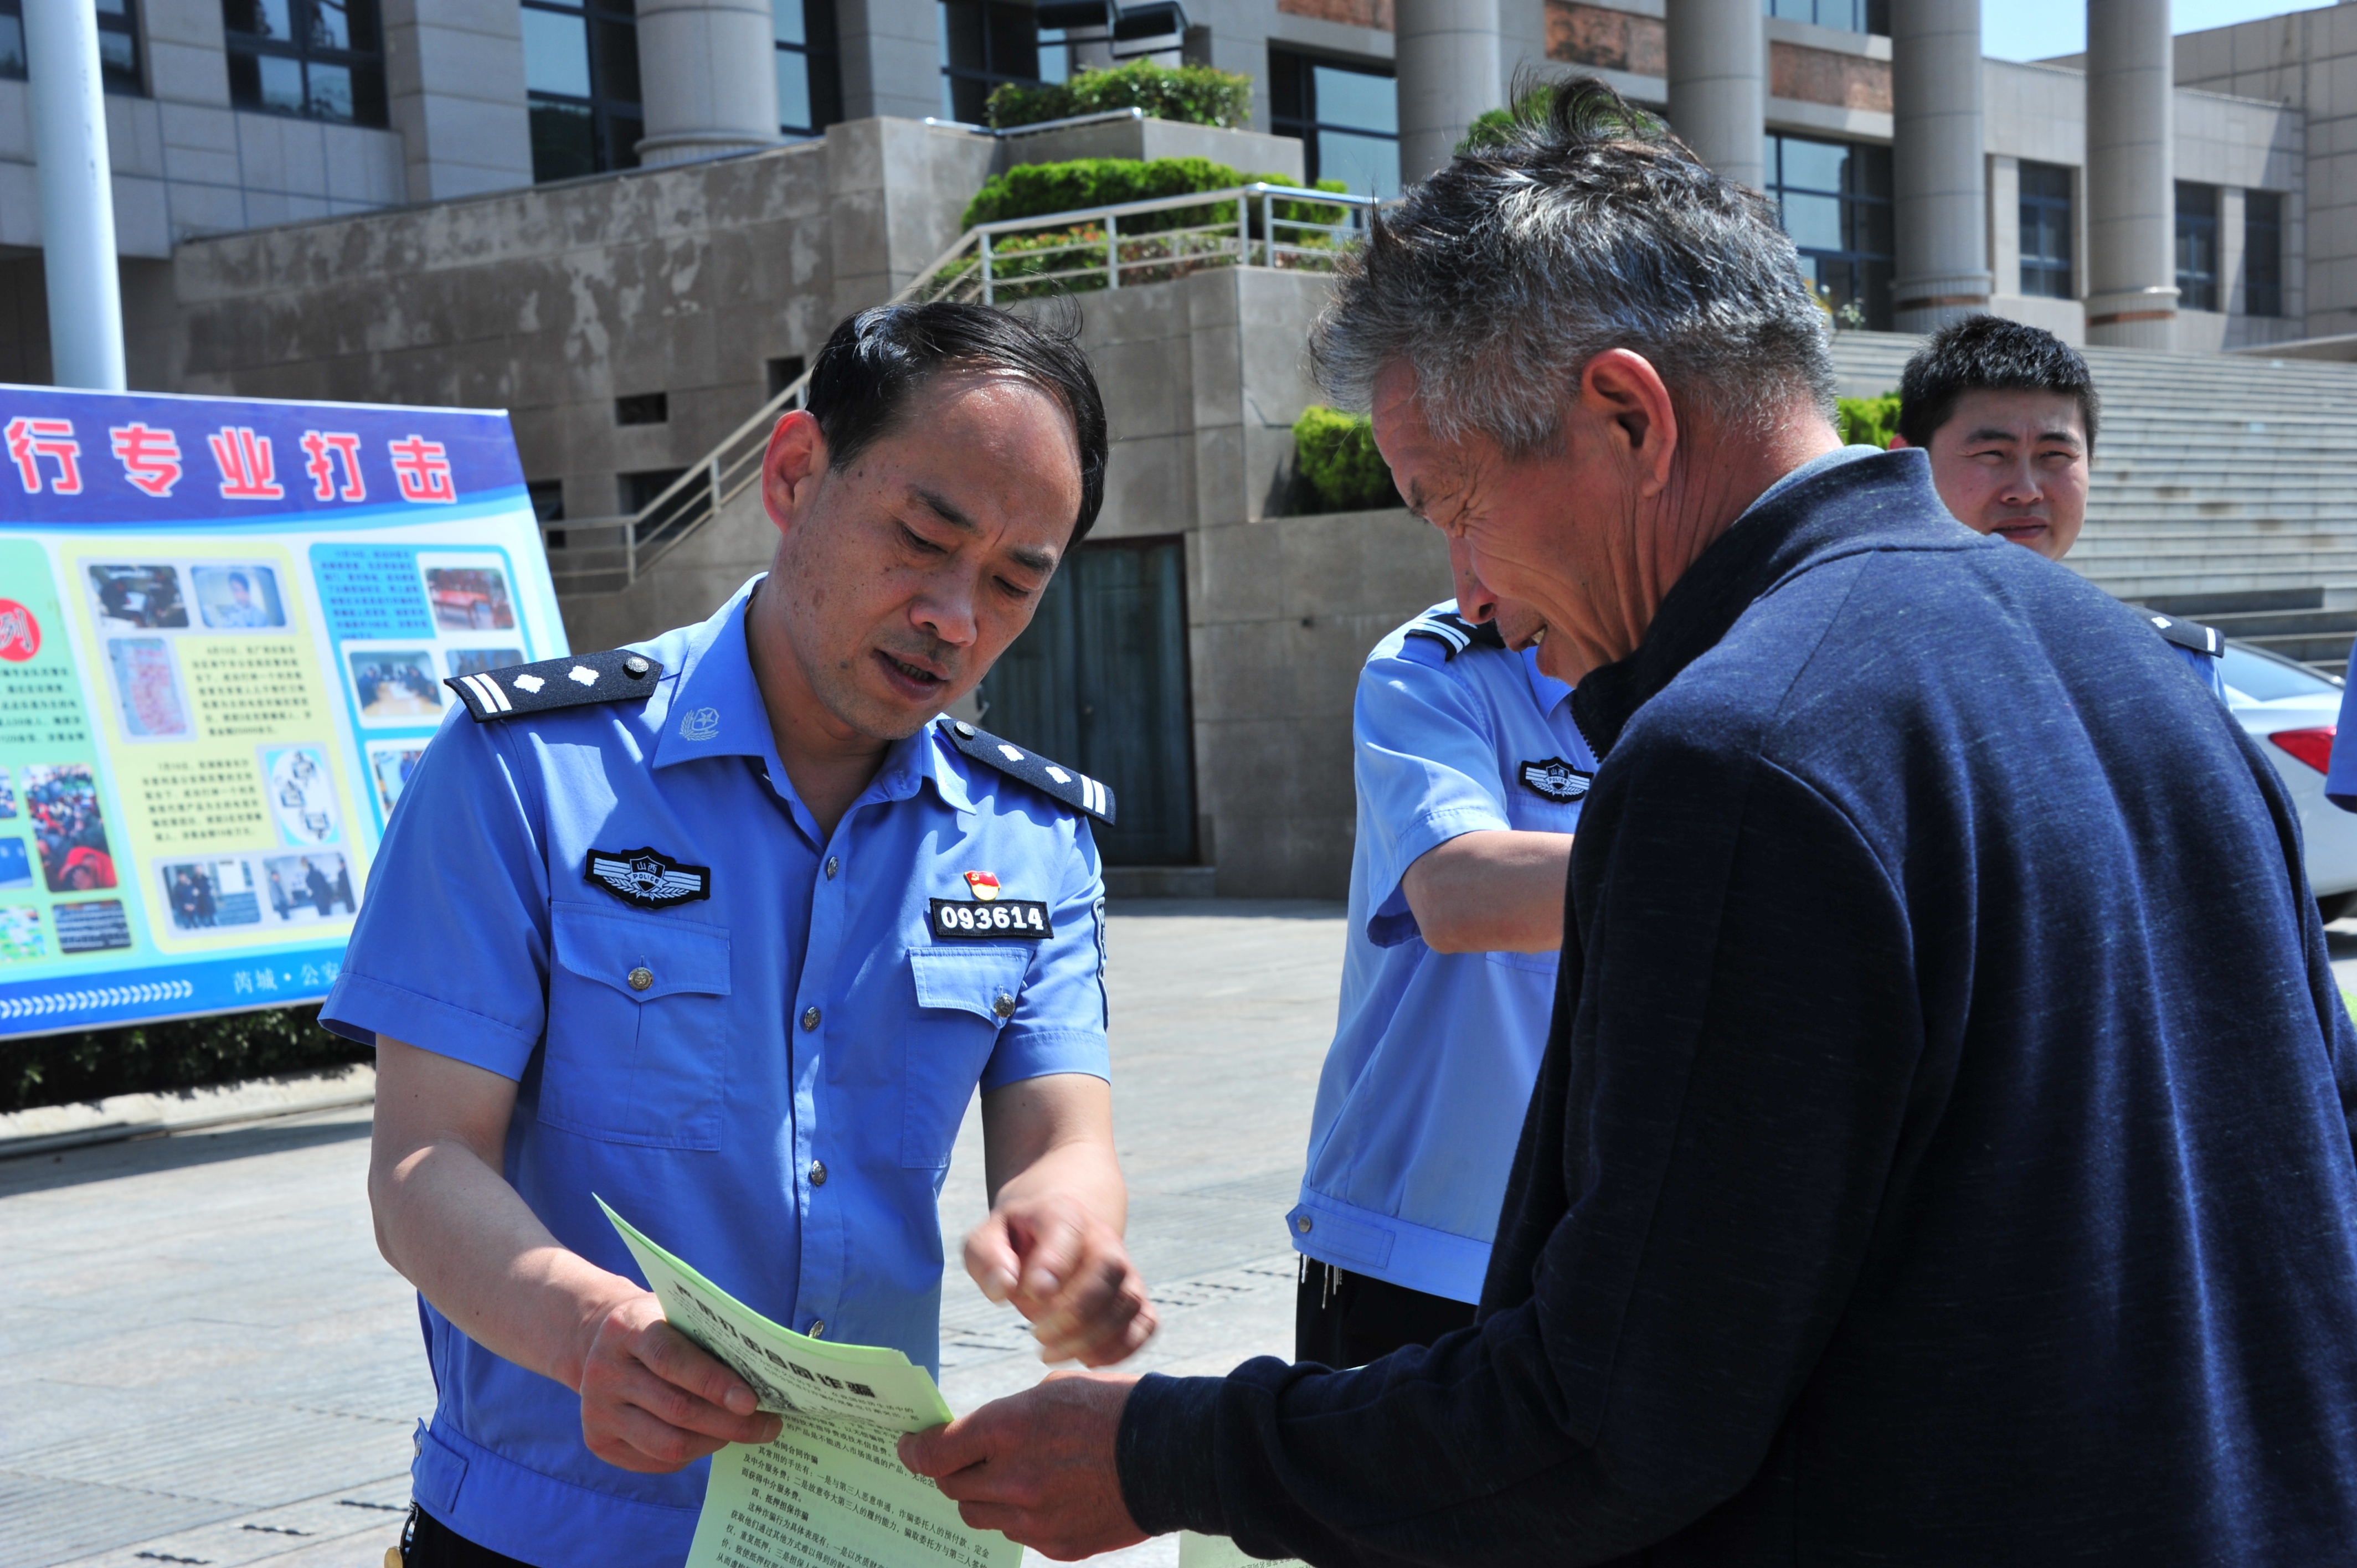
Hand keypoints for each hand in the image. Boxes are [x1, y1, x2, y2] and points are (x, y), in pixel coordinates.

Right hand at [576, 1291, 781, 1471]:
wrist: (602, 1341)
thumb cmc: (659, 1326)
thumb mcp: (677, 1315)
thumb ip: (710, 1339)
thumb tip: (766, 1378)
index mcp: (626, 1328)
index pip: (672, 1360)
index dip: (714, 1383)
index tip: (752, 1401)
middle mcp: (604, 1371)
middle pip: (676, 1408)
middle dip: (730, 1422)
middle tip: (769, 1424)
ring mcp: (597, 1410)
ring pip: (668, 1443)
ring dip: (715, 1442)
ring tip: (745, 1432)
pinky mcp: (599, 1442)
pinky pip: (657, 1460)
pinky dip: (693, 1453)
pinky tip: (711, 1438)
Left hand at [899, 1371, 1144, 1559]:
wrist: (1172, 1453)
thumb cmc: (1114, 1408)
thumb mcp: (1052, 1390)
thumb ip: (1006, 1418)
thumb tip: (977, 1439)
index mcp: (1008, 1429)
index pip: (935, 1453)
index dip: (915, 1451)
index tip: (911, 1447)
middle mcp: (1014, 1479)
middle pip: (953, 1488)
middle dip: (954, 1472)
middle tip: (967, 1459)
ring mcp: (1035, 1519)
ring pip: (982, 1516)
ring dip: (987, 1497)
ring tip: (1016, 1476)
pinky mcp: (1057, 1546)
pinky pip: (1019, 1535)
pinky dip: (1022, 1517)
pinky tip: (1050, 1495)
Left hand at [965, 1192, 1157, 1364]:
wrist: (1050, 1234)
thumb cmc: (1013, 1241)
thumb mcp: (985, 1239)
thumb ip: (987, 1258)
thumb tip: (1003, 1288)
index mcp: (1062, 1214)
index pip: (1069, 1230)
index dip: (1055, 1263)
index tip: (1032, 1293)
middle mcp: (1102, 1238)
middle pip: (1109, 1269)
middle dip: (1075, 1311)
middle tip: (1037, 1334)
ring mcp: (1123, 1269)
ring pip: (1128, 1302)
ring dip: (1092, 1337)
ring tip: (1048, 1351)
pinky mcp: (1133, 1299)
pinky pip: (1146, 1324)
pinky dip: (1123, 1348)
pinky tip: (1086, 1358)